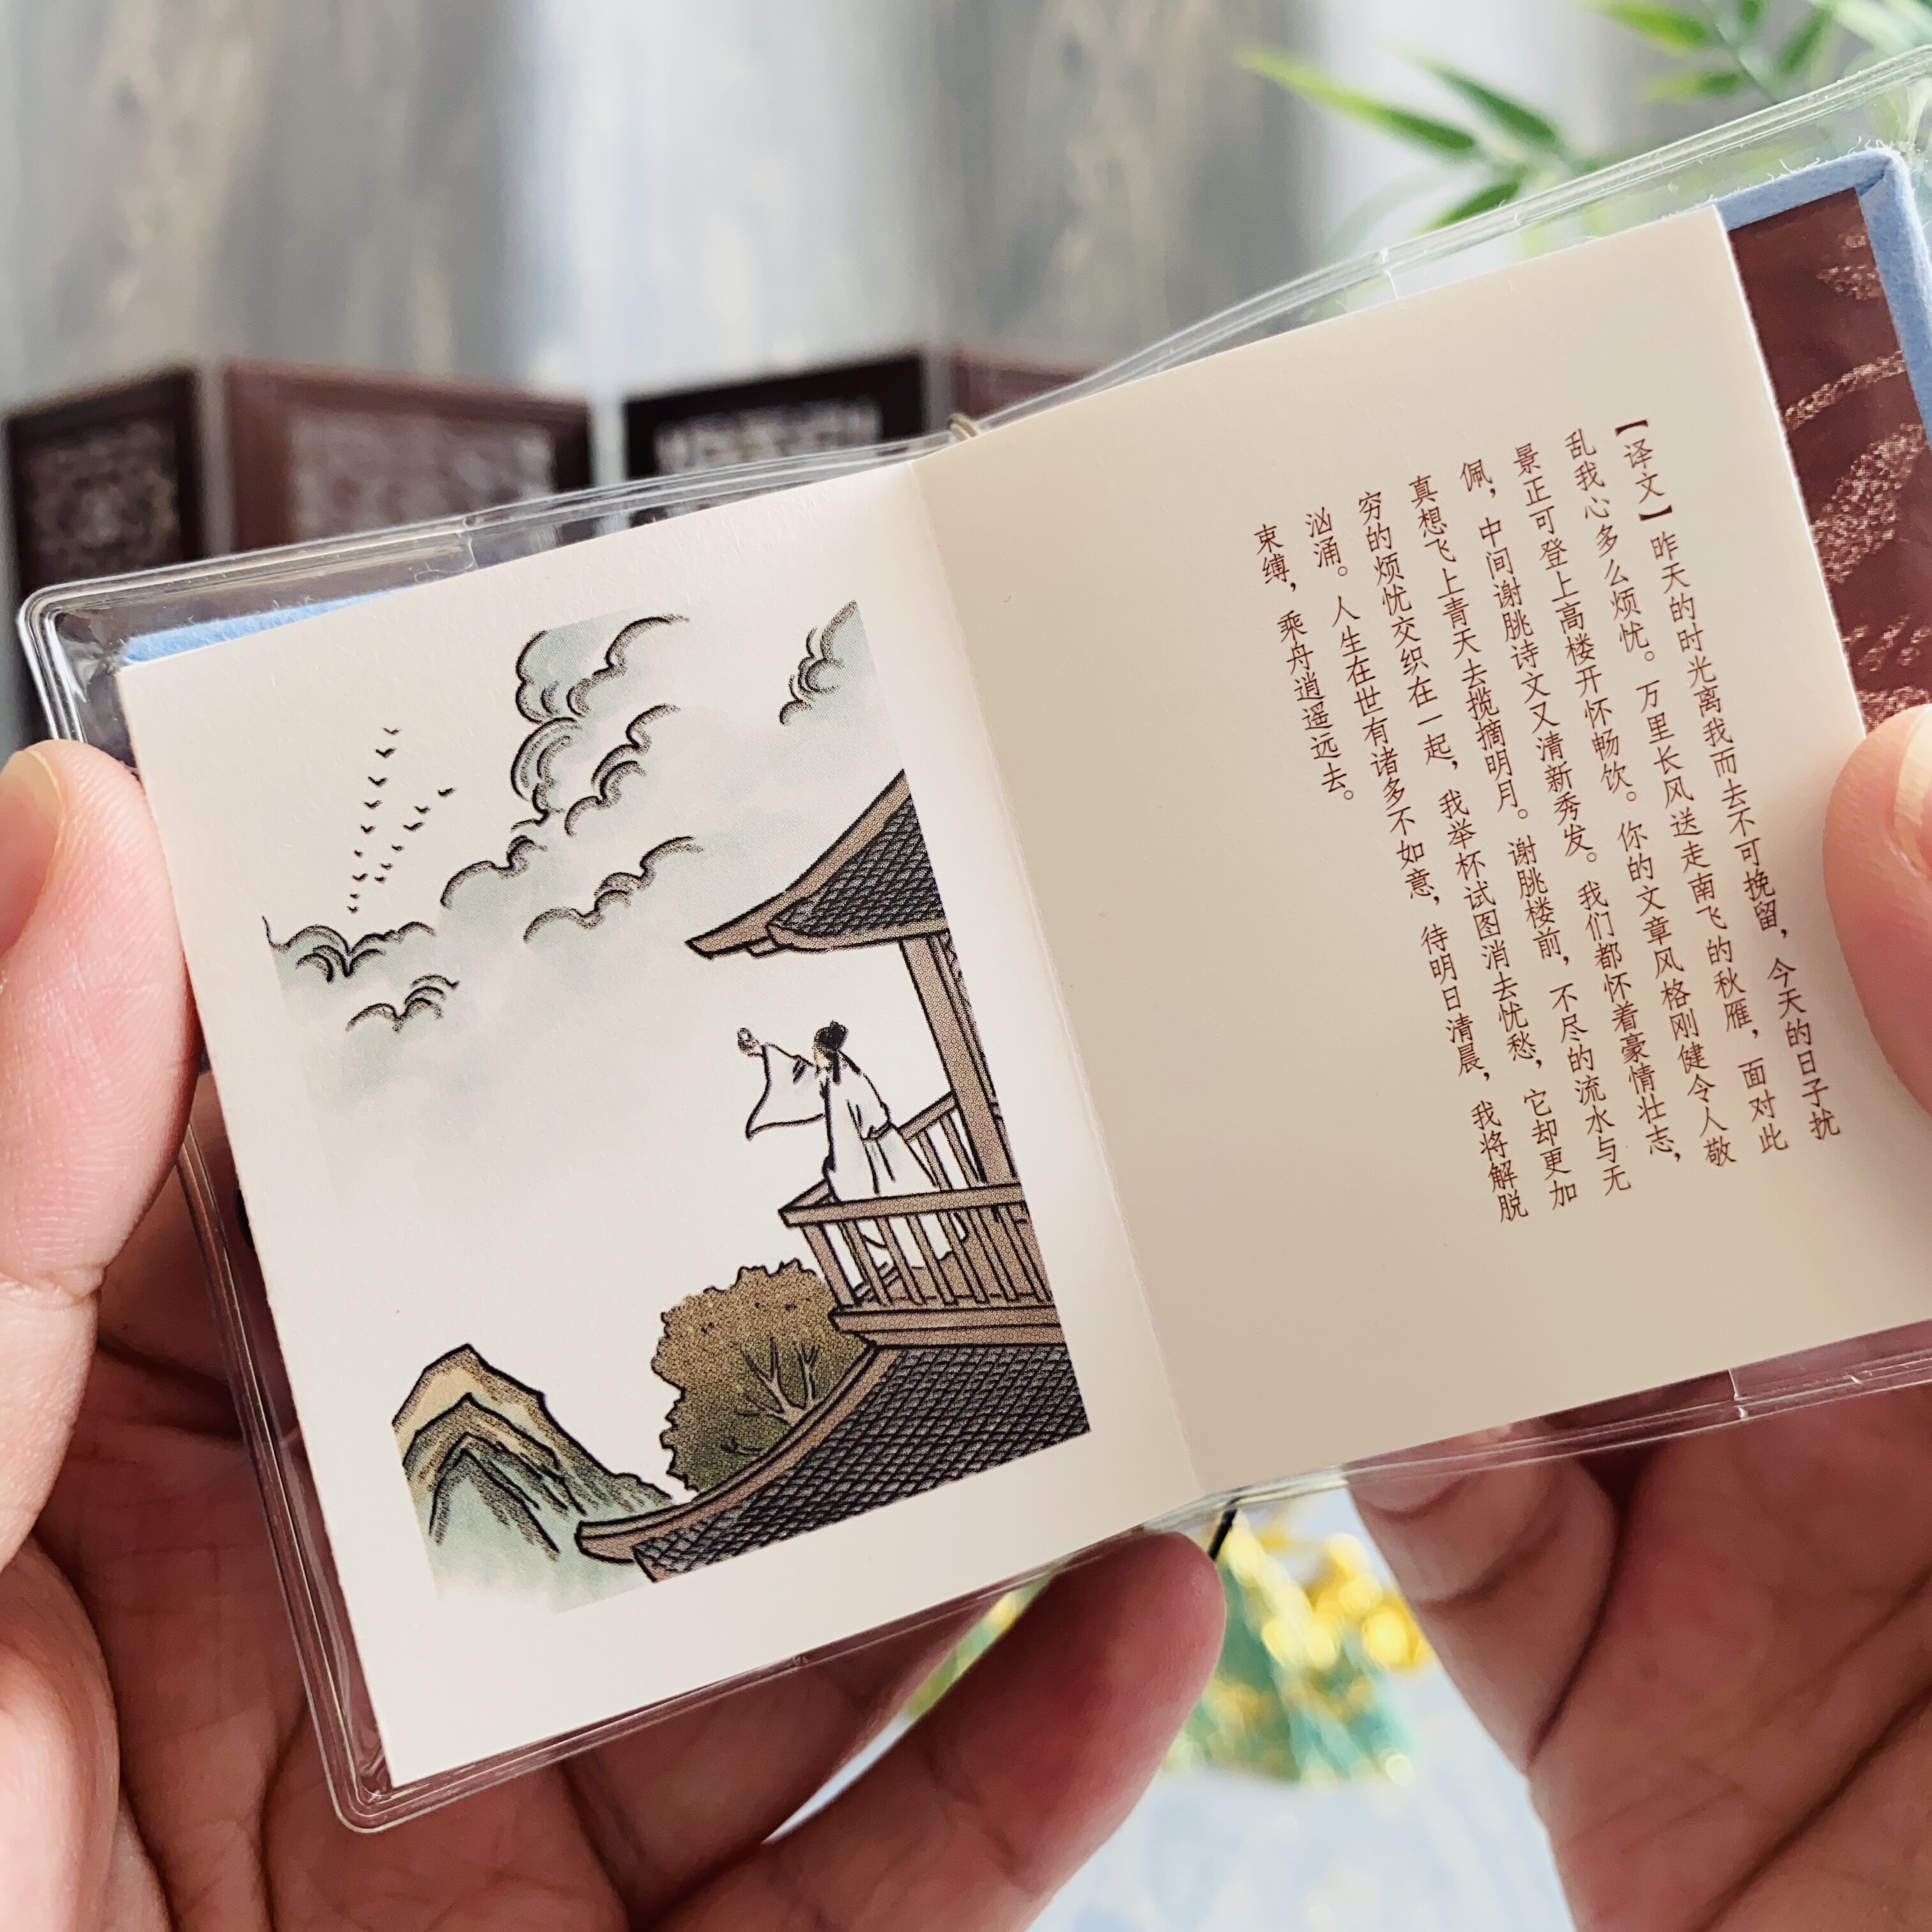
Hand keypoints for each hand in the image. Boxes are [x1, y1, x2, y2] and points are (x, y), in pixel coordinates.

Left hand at [0, 744, 1222, 1930]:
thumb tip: (86, 825)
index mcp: (147, 1489)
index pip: (370, 1204)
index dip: (515, 1036)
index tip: (693, 880)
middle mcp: (349, 1642)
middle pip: (637, 1416)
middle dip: (806, 1270)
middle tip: (990, 1087)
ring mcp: (508, 1846)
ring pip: (790, 1639)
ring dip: (970, 1505)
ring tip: (1136, 1331)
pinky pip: (878, 1888)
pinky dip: (1028, 1764)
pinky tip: (1153, 1612)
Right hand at [1353, 709, 1931, 1931]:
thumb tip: (1887, 792)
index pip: (1859, 997)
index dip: (1761, 836)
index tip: (1626, 686)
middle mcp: (1858, 1363)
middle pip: (1657, 1128)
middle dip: (1540, 981)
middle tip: (1389, 805)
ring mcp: (1713, 1512)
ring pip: (1517, 1293)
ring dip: (1415, 1176)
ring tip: (1290, 1009)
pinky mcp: (1581, 1665)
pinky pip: (1436, 1503)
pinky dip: (1369, 1404)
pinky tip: (1314, 1306)